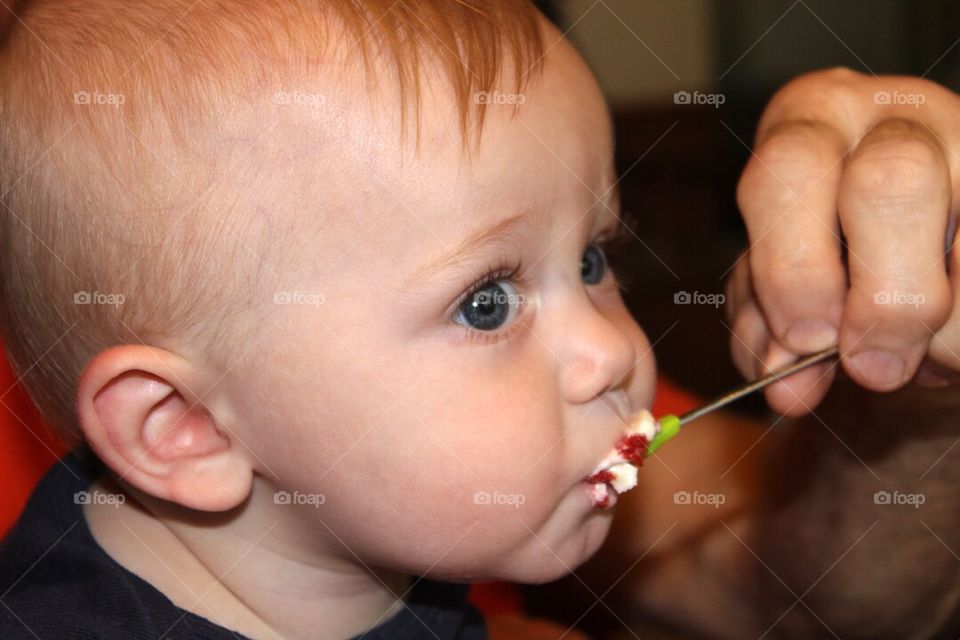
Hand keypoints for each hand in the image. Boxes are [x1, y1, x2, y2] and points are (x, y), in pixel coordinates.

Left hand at [728, 68, 959, 415]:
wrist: (899, 266)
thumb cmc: (822, 269)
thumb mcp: (779, 292)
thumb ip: (771, 332)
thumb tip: (789, 384)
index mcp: (813, 118)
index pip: (791, 167)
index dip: (793, 264)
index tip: (804, 340)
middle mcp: (900, 118)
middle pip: (893, 181)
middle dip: (879, 295)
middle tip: (868, 365)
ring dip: (934, 333)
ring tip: (913, 355)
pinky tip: (942, 345)